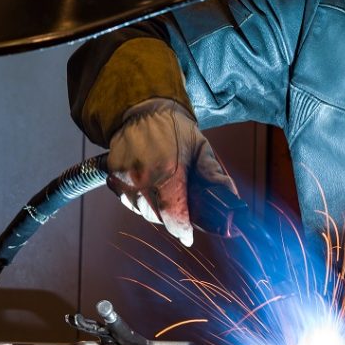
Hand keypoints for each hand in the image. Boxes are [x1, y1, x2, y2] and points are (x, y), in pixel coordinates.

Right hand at [106, 99, 236, 245]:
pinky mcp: (113, 175)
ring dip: (155, 211)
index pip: (174, 214)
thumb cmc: (173, 127)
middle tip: (181, 212)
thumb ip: (213, 175)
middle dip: (171, 219)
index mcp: (168, 170)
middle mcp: (143, 176)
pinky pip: (127, 200)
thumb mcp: (200, 147)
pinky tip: (149, 189)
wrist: (142, 108)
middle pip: (157, 216)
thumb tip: (231, 198)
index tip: (188, 236)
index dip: (182, 229)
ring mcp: (125, 177)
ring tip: (166, 195)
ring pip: (141, 210)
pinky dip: (139, 201)